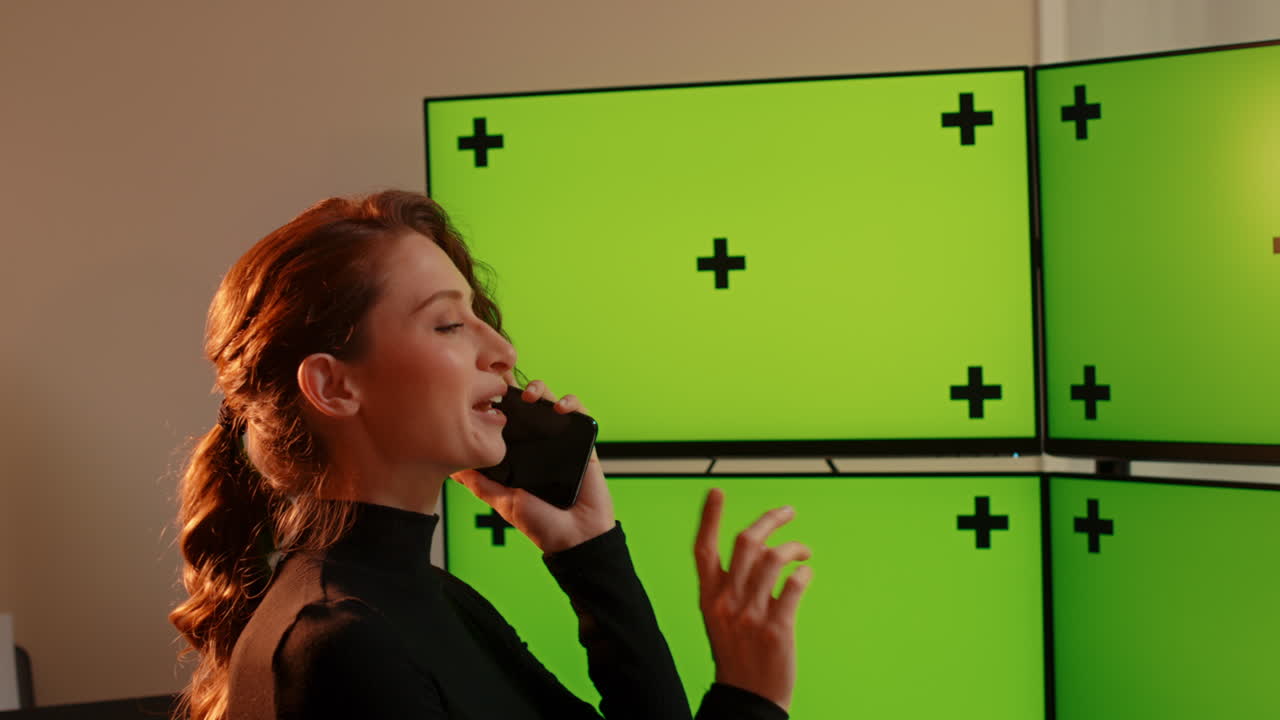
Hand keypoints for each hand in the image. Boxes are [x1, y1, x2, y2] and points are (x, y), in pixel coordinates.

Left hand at [451, 379, 615, 553]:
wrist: (576, 537)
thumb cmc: (541, 524)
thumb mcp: (502, 502)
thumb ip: (480, 484)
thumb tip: (451, 467)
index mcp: (517, 453)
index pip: (504, 418)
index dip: (495, 400)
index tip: (482, 389)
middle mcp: (536, 442)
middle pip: (525, 403)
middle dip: (515, 386)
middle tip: (504, 384)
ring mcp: (559, 439)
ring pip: (550, 401)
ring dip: (540, 389)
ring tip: (531, 396)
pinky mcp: (583, 441)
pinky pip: (579, 414)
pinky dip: (571, 403)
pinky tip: (561, 408)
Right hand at [694, 488, 812, 712]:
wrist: (747, 697)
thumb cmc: (737, 655)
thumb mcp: (722, 617)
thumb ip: (736, 585)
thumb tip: (763, 551)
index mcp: (709, 597)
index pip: (703, 549)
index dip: (708, 518)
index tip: (716, 492)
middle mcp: (727, 602)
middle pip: (746, 543)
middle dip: (769, 519)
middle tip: (788, 511)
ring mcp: (751, 615)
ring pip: (772, 559)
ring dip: (794, 548)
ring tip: (804, 552)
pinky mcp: (776, 629)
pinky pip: (794, 588)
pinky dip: (804, 575)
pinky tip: (807, 575)